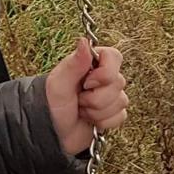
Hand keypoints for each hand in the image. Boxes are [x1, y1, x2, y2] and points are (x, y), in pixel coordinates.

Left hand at [45, 39, 126, 155]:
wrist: (54, 133)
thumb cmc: (52, 105)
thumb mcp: (59, 83)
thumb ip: (75, 63)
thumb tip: (84, 40)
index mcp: (90, 62)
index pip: (114, 56)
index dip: (105, 72)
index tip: (87, 82)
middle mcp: (103, 76)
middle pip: (119, 82)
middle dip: (96, 97)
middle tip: (78, 99)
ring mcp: (110, 95)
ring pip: (121, 102)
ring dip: (97, 111)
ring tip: (81, 109)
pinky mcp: (114, 113)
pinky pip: (121, 117)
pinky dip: (103, 122)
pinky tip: (90, 120)